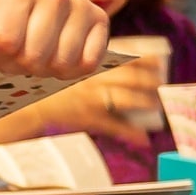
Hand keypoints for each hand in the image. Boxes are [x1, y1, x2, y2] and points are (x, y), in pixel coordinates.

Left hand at [0, 0, 110, 78]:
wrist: (25, 3)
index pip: (5, 43)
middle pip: (35, 58)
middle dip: (19, 65)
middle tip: (14, 55)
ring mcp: (80, 5)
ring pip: (62, 63)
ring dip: (45, 69)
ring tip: (35, 53)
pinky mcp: (100, 20)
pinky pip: (88, 62)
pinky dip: (72, 69)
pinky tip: (58, 55)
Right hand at [25, 56, 165, 147]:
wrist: (34, 100)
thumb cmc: (59, 80)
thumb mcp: (78, 63)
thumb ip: (101, 61)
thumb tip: (131, 59)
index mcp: (92, 62)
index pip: (125, 56)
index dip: (146, 58)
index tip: (159, 60)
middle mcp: (94, 78)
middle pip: (130, 78)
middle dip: (151, 81)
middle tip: (161, 84)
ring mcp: (92, 98)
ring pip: (126, 100)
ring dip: (145, 102)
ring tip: (156, 104)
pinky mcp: (89, 118)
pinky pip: (114, 126)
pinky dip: (131, 133)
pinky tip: (143, 138)